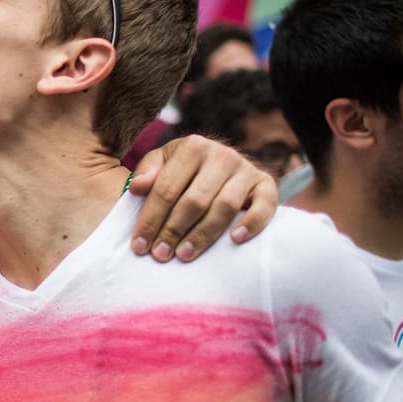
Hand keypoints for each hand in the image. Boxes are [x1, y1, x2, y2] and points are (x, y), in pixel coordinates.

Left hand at [128, 133, 277, 261]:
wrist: (219, 162)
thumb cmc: (182, 169)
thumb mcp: (161, 163)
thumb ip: (147, 173)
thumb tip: (136, 187)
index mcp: (192, 147)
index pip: (166, 188)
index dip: (150, 219)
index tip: (138, 245)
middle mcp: (222, 155)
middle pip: (194, 200)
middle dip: (174, 230)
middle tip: (160, 254)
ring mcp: (246, 169)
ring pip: (224, 206)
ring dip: (203, 234)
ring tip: (184, 255)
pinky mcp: (266, 184)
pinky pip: (265, 205)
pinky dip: (252, 223)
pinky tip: (235, 240)